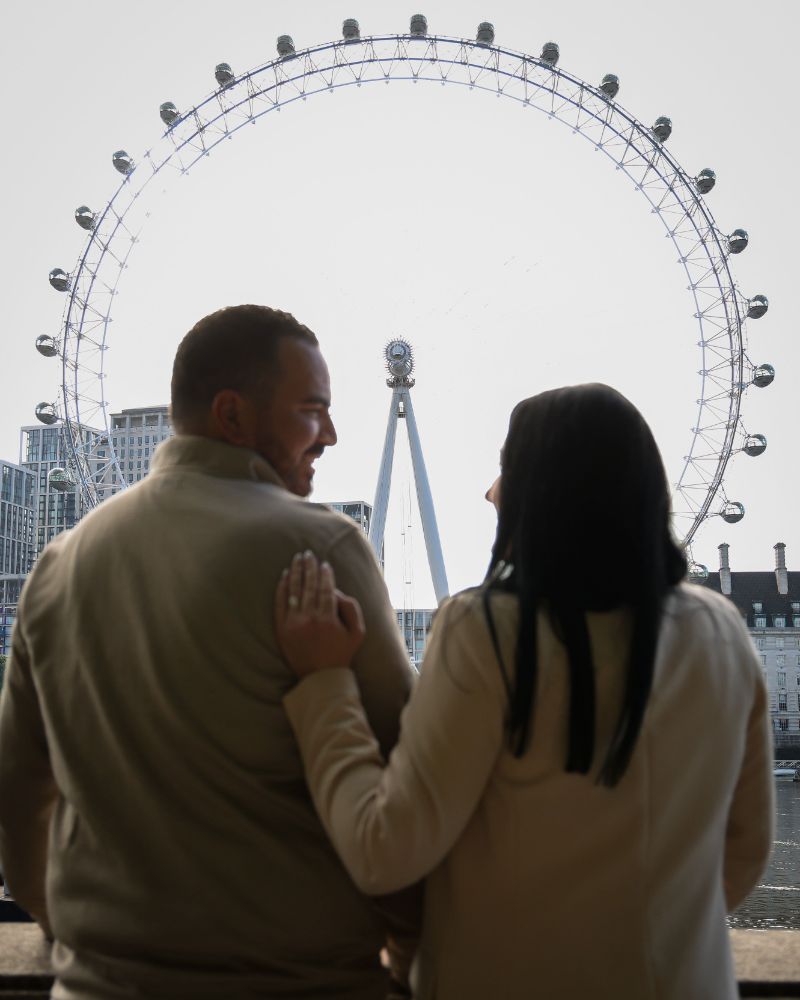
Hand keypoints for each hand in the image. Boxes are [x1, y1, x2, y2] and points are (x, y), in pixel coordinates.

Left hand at [275, 552, 364, 677]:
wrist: (319, 677)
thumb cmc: (341, 654)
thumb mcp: (357, 633)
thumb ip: (351, 608)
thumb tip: (335, 591)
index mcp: (328, 618)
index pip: (326, 589)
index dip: (325, 574)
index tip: (325, 563)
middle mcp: (309, 618)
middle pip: (309, 586)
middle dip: (309, 567)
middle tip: (308, 553)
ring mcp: (293, 623)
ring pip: (294, 591)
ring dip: (296, 572)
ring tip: (297, 558)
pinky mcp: (282, 628)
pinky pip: (280, 602)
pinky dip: (283, 587)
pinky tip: (285, 575)